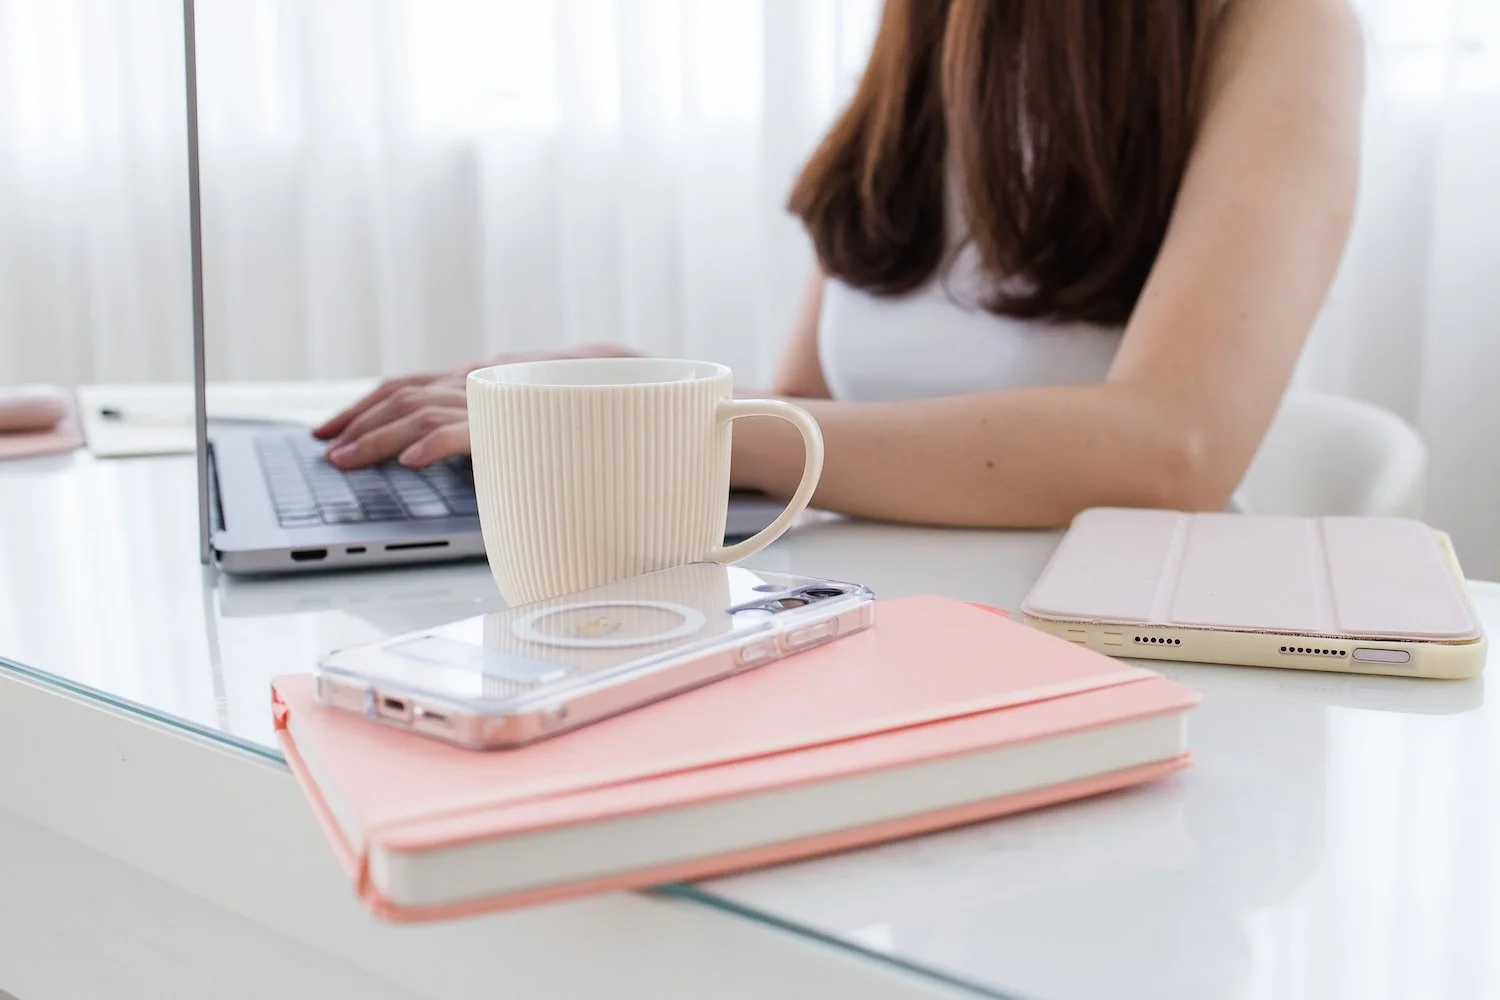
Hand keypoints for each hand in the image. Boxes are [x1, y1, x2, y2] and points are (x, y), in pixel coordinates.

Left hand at [313, 344, 638, 468]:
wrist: (632, 382)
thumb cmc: (579, 404)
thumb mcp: (523, 409)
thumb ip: (487, 422)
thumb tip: (449, 455)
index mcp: (477, 377)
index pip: (407, 385)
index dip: (363, 405)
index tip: (330, 431)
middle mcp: (478, 379)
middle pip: (402, 395)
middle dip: (358, 423)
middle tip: (326, 451)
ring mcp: (494, 394)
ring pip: (420, 410)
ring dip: (378, 438)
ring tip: (347, 461)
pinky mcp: (513, 416)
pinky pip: (465, 428)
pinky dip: (432, 444)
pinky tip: (408, 463)